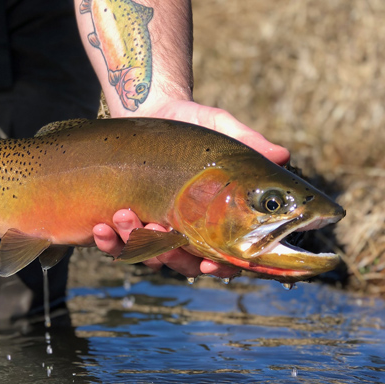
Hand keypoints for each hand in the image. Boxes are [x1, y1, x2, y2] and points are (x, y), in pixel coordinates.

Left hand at [93, 99, 290, 278]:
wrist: (149, 113)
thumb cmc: (193, 124)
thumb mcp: (219, 128)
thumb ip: (248, 143)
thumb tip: (282, 155)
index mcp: (216, 220)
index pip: (226, 259)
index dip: (222, 269)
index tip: (212, 264)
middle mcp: (187, 233)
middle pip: (183, 265)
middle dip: (170, 256)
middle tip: (161, 232)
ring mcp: (154, 232)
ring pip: (148, 257)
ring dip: (135, 242)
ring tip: (124, 216)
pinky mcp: (126, 225)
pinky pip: (117, 246)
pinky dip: (109, 241)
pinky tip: (103, 227)